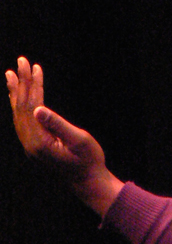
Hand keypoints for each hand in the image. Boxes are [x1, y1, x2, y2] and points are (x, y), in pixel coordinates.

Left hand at [6, 57, 123, 216]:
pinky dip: (21, 105)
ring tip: (11, 74)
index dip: (32, 85)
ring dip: (17, 93)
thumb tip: (38, 108)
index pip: (31, 106)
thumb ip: (58, 124)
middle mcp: (30, 144)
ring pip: (19, 114)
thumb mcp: (78, 140)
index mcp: (39, 142)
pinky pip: (23, 121)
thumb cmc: (89, 161)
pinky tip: (19, 97)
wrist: (88, 182)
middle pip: (21, 108)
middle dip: (21, 83)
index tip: (33, 66)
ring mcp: (30, 146)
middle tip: (21, 61)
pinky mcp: (35, 146)